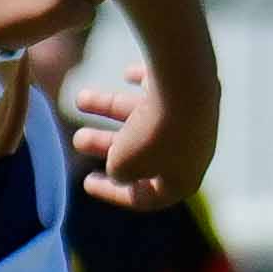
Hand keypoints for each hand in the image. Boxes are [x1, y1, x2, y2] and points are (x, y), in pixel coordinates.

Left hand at [64, 58, 210, 204]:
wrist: (185, 85)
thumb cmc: (151, 134)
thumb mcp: (123, 163)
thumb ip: (118, 171)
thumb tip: (119, 168)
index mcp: (181, 181)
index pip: (147, 197)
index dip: (113, 192)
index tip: (86, 182)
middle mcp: (192, 152)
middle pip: (143, 153)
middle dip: (107, 146)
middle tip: (78, 139)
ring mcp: (194, 120)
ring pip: (146, 117)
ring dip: (110, 108)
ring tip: (80, 99)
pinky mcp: (194, 91)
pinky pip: (164, 89)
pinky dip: (143, 81)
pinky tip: (126, 74)